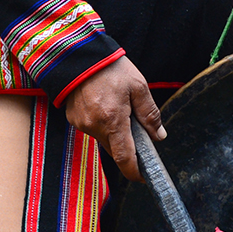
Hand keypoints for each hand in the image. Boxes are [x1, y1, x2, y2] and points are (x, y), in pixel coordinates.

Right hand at [63, 57, 162, 181]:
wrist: (79, 54)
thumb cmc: (111, 68)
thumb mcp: (138, 86)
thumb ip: (149, 113)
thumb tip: (159, 135)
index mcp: (113, 120)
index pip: (125, 157)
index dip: (135, 172)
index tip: (144, 177)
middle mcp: (94, 126)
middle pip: (115, 148)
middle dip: (128, 144)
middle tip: (139, 128)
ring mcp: (81, 124)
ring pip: (104, 138)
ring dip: (115, 131)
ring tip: (120, 106)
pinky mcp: (73, 118)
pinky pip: (93, 128)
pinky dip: (103, 123)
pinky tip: (106, 104)